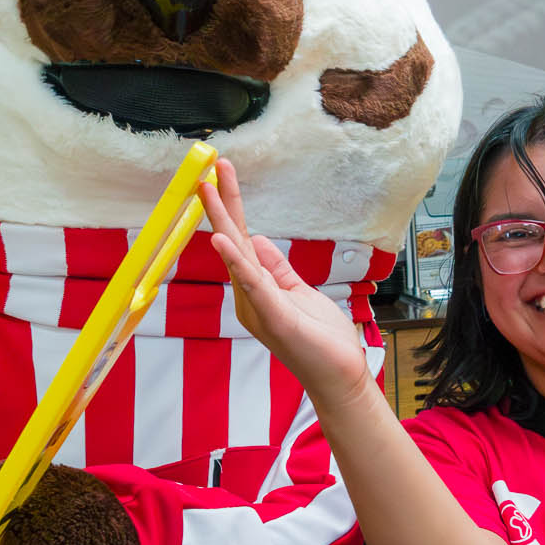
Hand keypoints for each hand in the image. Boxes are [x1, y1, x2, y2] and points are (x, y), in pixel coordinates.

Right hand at [202, 159, 372, 408]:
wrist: (337, 375)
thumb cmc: (320, 338)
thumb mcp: (297, 292)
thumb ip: (276, 268)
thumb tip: (256, 240)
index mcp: (255, 288)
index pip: (240, 240)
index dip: (231, 207)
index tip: (221, 176)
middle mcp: (248, 296)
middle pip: (232, 241)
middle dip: (220, 204)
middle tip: (207, 169)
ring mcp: (257, 306)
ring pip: (236, 255)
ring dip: (222, 220)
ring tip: (208, 189)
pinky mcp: (272, 316)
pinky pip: (251, 283)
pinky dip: (236, 260)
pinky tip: (223, 239)